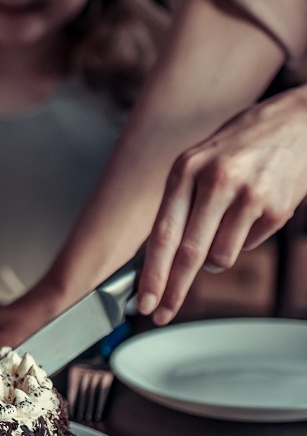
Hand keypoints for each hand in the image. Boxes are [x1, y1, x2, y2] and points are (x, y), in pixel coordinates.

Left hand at [139, 87, 306, 323]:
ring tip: (224, 226)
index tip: (144, 301)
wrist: (297, 122)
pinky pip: (250, 244)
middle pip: (189, 253)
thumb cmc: (239, 147)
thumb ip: (179, 204)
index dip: (153, 273)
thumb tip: (158, 257)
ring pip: (220, 257)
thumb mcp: (198, 164)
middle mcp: (214, 181)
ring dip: (215, 257)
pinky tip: (253, 210)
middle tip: (162, 313)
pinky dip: (245, 238)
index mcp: (185, 170)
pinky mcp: (276, 208)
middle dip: (173, 289)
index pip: (163, 233)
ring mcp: (248, 195)